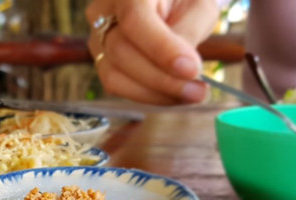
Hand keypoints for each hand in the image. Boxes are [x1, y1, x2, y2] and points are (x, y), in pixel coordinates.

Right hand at [87, 0, 219, 104]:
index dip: (161, 49)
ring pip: (115, 76)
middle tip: (198, 91)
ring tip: (190, 94)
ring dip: (155, 93)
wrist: (169, 3)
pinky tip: (174, 94)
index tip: (191, 70)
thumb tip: (185, 70)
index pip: (135, 21)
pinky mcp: (102, 62)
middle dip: (162, 79)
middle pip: (121, 52)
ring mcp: (97, 39)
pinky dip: (149, 95)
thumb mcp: (198, 5)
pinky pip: (119, 86)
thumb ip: (189, 32)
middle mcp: (102, 12)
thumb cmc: (184, 0)